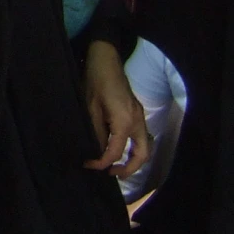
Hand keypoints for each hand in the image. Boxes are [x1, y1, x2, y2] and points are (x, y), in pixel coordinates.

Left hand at [81, 40, 151, 177]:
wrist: (106, 59)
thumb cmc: (95, 81)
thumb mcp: (90, 110)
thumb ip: (97, 133)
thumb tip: (97, 152)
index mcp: (125, 121)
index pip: (115, 152)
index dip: (101, 163)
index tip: (88, 164)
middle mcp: (137, 121)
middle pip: (142, 154)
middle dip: (129, 168)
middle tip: (111, 174)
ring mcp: (140, 116)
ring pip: (145, 146)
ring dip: (133, 159)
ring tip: (115, 165)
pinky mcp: (137, 112)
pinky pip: (140, 137)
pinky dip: (132, 147)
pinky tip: (117, 148)